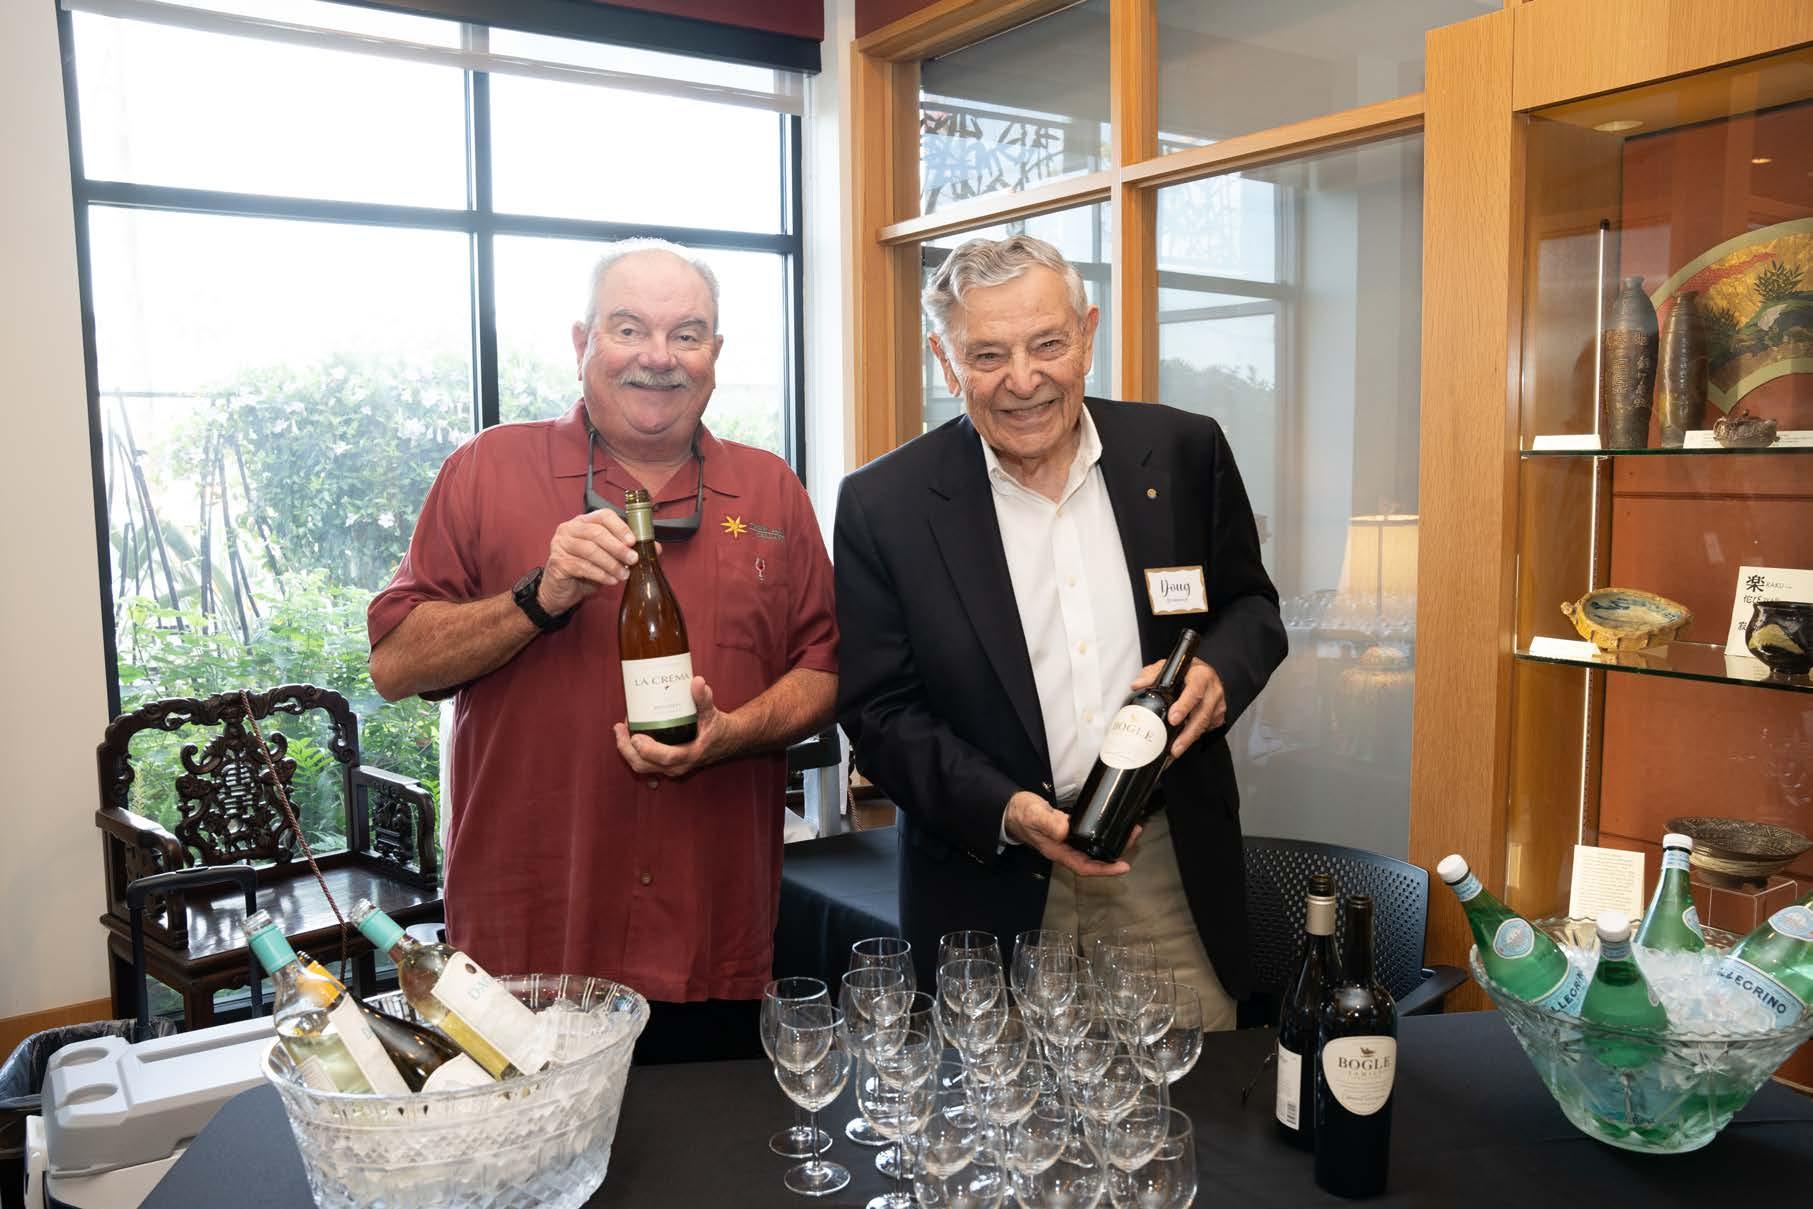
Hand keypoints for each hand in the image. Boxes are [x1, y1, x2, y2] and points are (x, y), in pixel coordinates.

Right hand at [539, 510, 652, 614]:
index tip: (633, 541)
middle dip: (618, 547)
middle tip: (633, 559)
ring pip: (590, 550)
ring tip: (624, 574)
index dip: (620, 527)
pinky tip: (611, 580)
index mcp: (583, 522)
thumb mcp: (609, 558)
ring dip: (611, 563)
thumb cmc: (585, 570)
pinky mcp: (557, 562)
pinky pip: (582, 566)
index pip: (603, 516)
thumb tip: (655, 548)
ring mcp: (560, 545)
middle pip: (597, 532)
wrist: (561, 591)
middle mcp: (569, 529)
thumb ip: (628, 550)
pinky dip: (600, 574)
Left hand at [613, 677, 738, 778]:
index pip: (665, 757)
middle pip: (644, 765)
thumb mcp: (712, 713)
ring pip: (642, 767)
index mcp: (690, 755)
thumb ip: (704, 698)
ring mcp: (671, 769)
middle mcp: (678, 766)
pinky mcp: (666, 767)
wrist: (726, 742)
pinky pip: (645, 767)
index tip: (635, 735)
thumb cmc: (718, 728)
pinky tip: (626, 741)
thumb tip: (697, 681)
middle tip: (619, 728)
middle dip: (626, 748)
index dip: (648, 748)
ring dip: (627, 751)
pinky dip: (633, 755)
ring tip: (620, 730)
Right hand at [1002, 791, 1136, 877]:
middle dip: (1115, 851)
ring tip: (1129, 829)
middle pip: (1094, 858)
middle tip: (1133, 835)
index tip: (1123, 867)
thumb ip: (1049, 822)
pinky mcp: (1069, 831)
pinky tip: (1111, 824)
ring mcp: (1068, 841)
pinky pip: (1089, 837)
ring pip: (1093, 847)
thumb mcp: (1035, 816)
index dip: (1104, 870)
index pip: (1084, 867)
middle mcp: (1065, 850)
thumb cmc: (1022, 814)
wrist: (1012, 809)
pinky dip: (1103, 832)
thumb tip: (1066, 831)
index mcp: (1058, 852)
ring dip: (1111, 841)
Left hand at [1131, 656, 1225, 758]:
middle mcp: (1212, 690)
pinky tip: (1181, 745)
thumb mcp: (1169, 667)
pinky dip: (1193, 738)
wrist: (1204, 673)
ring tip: (1175, 751)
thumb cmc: (1187, 671)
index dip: (1185, 706)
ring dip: (1189, 740)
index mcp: (1201, 675)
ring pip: (1204, 726)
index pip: (1195, 691)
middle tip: (1175, 747)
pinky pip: (1206, 730)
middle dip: (1188, 734)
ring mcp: (1217, 705)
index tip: (1173, 719)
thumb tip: (1137, 684)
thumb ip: (1152, 674)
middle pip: (1202, 715)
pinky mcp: (1218, 716)